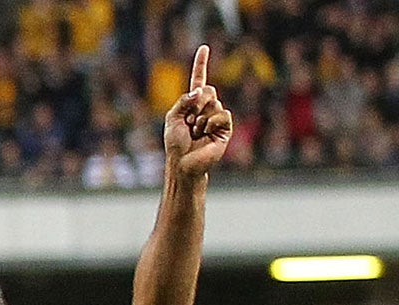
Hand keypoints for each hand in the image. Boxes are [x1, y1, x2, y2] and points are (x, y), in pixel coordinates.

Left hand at [164, 46, 232, 179]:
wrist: (183, 164)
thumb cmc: (176, 144)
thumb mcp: (173, 118)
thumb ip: (183, 101)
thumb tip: (201, 90)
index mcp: (192, 104)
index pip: (198, 80)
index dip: (201, 64)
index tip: (204, 47)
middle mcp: (206, 108)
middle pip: (207, 90)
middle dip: (196, 104)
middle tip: (190, 122)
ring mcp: (216, 117)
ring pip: (214, 102)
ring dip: (200, 118)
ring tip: (196, 133)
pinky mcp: (225, 128)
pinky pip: (222, 114)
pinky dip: (211, 123)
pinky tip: (205, 134)